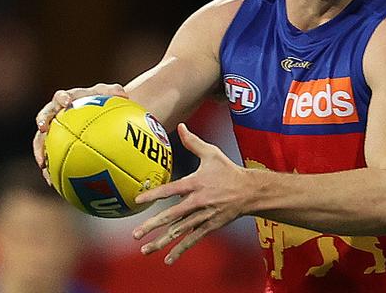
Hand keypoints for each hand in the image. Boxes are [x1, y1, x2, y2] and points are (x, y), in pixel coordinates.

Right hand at [32, 83, 127, 183]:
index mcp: (67, 100)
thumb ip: (114, 92)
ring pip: (41, 142)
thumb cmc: (105, 102)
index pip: (61, 96)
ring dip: (40, 153)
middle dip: (42, 123)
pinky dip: (51, 171)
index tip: (66, 102)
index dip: (61, 98)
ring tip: (43, 165)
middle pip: (44, 118)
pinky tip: (54, 184)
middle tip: (43, 129)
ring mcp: (53, 132)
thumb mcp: (111, 95)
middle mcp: (56, 115)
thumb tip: (123, 94)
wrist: (101, 113)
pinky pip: (50, 159)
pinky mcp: (54, 147)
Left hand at [132, 123, 252, 264]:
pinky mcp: (210, 226)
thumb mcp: (211, 153)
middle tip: (135, 234)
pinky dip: (180, 250)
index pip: (172, 189)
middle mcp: (199, 201)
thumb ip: (193, 142)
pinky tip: (167, 259)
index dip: (154, 194)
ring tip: (145, 250)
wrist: (250, 191)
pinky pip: (193, 239)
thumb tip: (181, 126)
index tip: (138, 200)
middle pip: (172, 215)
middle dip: (153, 225)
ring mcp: (204, 215)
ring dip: (162, 241)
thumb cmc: (228, 170)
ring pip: (180, 231)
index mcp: (197, 183)